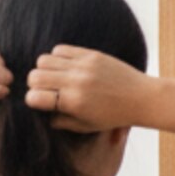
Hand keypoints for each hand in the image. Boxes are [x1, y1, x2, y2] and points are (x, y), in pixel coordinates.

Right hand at [25, 46, 151, 132]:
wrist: (142, 98)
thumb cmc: (113, 116)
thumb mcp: (85, 126)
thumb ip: (60, 120)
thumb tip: (40, 110)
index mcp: (73, 103)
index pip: (34, 96)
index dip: (33, 100)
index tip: (41, 102)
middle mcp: (76, 82)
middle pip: (35, 76)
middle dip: (35, 84)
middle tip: (47, 89)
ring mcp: (83, 66)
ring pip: (44, 59)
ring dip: (45, 69)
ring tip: (57, 77)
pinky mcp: (91, 54)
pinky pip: (60, 49)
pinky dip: (58, 57)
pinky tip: (67, 67)